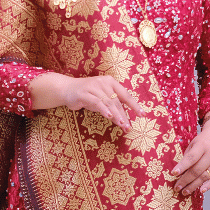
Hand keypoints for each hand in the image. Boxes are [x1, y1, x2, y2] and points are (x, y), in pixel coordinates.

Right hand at [29, 73, 145, 130]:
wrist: (67, 89)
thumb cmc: (87, 94)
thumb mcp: (102, 98)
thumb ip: (112, 105)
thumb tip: (125, 119)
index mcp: (110, 82)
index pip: (125, 94)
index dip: (134, 105)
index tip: (143, 115)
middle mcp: (104, 82)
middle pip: (117, 101)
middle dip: (124, 115)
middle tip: (129, 127)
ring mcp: (94, 87)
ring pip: (109, 102)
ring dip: (117, 115)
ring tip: (122, 125)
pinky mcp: (85, 93)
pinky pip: (97, 102)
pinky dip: (104, 110)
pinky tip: (109, 117)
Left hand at [171, 119, 209, 195]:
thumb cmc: (204, 141)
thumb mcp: (193, 144)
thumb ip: (188, 157)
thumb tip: (179, 173)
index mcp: (202, 145)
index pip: (191, 158)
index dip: (182, 167)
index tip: (173, 174)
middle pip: (197, 170)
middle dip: (186, 180)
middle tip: (177, 187)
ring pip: (205, 176)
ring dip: (194, 185)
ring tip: (185, 191)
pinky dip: (208, 186)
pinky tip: (200, 190)